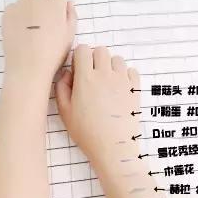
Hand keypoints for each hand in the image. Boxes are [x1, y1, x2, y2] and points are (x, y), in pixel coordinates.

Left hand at [2, 0, 76, 86]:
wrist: (28, 67)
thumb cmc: (53, 53)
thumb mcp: (69, 35)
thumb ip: (70, 15)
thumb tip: (67, 3)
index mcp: (55, 4)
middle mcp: (37, 0)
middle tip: (47, 9)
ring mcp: (20, 6)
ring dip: (31, 1)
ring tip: (33, 20)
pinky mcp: (7, 14)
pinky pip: (14, 6)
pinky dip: (19, 12)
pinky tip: (21, 27)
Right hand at [56, 45, 140, 167]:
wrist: (113, 147)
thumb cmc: (87, 132)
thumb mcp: (65, 112)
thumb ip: (61, 88)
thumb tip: (67, 73)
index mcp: (86, 78)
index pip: (83, 50)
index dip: (78, 58)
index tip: (78, 71)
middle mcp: (105, 75)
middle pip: (100, 50)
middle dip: (94, 59)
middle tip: (92, 76)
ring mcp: (122, 81)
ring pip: (117, 59)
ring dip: (110, 66)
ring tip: (106, 83)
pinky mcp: (135, 89)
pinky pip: (131, 71)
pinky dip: (125, 75)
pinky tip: (119, 88)